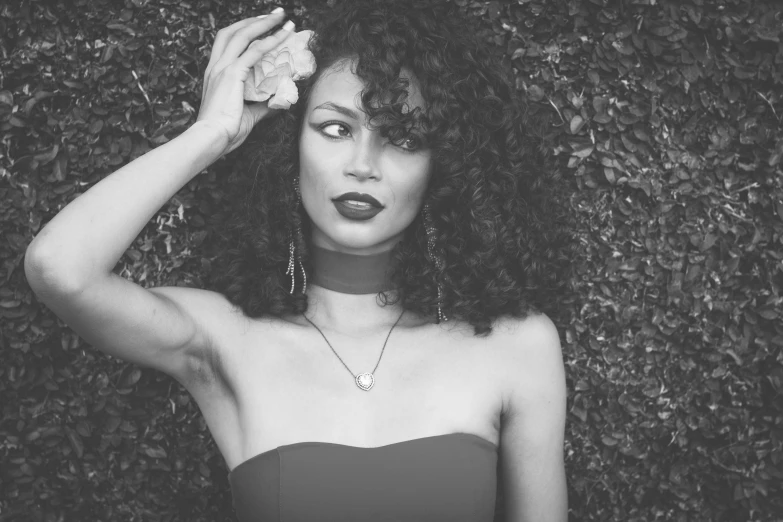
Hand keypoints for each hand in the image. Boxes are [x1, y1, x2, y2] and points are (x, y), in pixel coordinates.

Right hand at [197, 9, 294, 155]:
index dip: (245, 31)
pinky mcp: (232, 74)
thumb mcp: (248, 115)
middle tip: (275, 15)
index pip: (228, 43)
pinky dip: (270, 41)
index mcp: (215, 74)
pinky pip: (255, 51)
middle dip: (255, 20)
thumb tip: (279, 103)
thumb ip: (262, 106)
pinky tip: (283, 37)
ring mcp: (222, 68)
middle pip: (234, 32)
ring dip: (264, 24)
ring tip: (282, 18)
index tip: (262, 25)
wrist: (212, 138)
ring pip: (244, 35)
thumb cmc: (226, 131)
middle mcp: (216, 66)